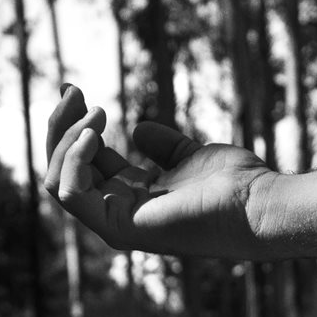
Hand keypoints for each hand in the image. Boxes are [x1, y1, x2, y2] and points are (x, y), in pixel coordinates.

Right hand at [42, 84, 275, 257]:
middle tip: (73, 89)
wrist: (258, 203)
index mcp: (131, 198)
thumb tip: (139, 129)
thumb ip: (164, 146)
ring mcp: (117, 224)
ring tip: (95, 111)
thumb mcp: (190, 155)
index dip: (72, 124)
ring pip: (58, 180)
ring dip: (65, 138)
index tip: (74, 89)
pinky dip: (72, 159)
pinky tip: (92, 133)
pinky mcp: (121, 228)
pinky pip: (71, 193)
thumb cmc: (236, 184)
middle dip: (60, 125)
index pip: (82, 163)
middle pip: (62, 169)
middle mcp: (118, 213)